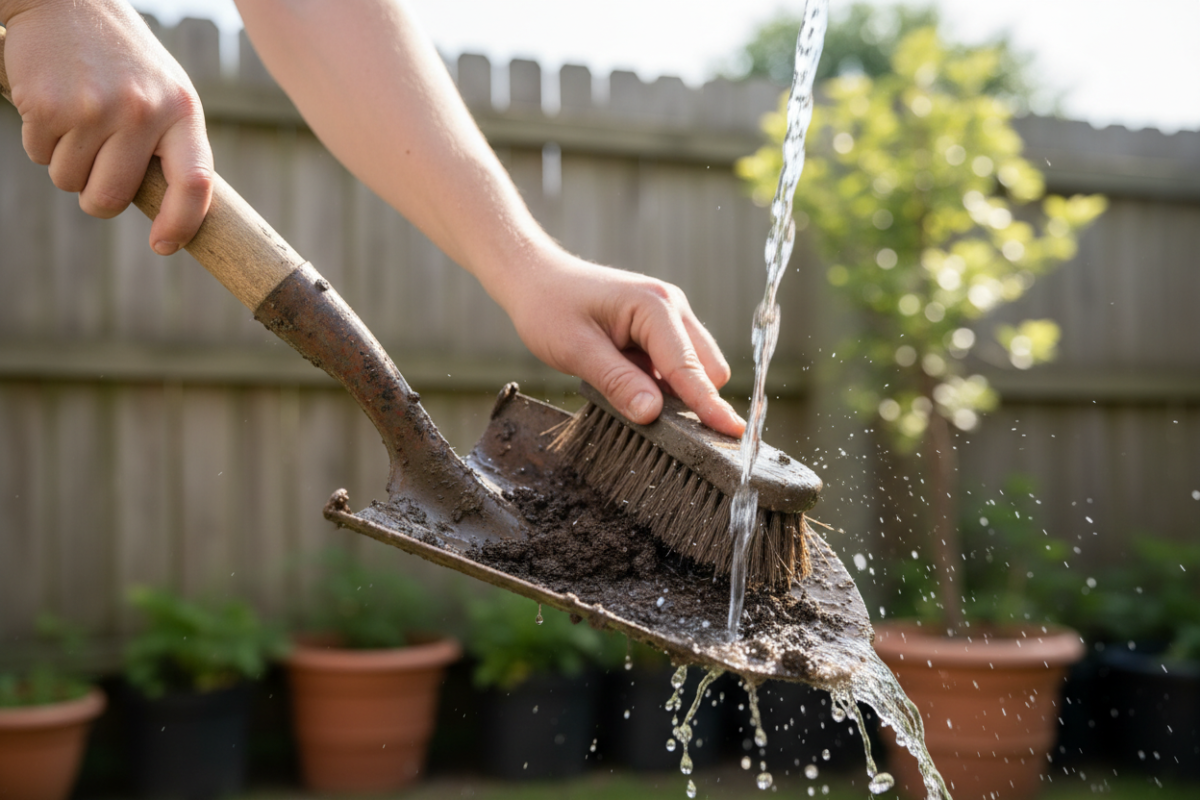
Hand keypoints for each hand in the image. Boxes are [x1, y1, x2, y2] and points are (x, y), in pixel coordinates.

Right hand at [1, 0, 212, 253]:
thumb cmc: (124, 61)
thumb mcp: (165, 93)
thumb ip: (170, 145)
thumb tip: (171, 213)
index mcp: (181, 110)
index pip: (194, 182)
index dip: (181, 223)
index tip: (163, 245)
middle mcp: (142, 111)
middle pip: (111, 197)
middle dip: (96, 199)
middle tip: (95, 173)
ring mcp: (94, 108)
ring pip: (69, 182)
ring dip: (66, 165)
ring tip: (77, 119)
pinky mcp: (48, 105)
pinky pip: (39, 155)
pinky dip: (41, 140)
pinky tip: (53, 103)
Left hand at [503, 250, 745, 438]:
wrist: (536, 279)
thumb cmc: (550, 308)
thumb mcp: (576, 350)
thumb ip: (616, 382)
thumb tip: (653, 415)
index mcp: (654, 306)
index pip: (689, 366)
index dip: (708, 404)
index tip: (732, 433)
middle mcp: (672, 307)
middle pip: (708, 368)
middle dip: (696, 400)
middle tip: (663, 430)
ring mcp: (669, 317)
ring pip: (697, 367)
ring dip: (677, 392)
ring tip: (629, 396)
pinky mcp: (660, 330)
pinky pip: (677, 366)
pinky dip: (664, 385)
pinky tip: (631, 386)